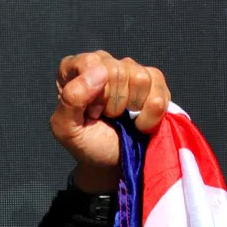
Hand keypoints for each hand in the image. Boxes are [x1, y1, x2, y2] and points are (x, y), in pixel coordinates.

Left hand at [50, 51, 170, 192]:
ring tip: (123, 118)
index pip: (90, 63)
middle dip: (113, 103)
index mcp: (74, 69)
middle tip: (107, 117)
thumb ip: (71, 99)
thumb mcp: (66, 129)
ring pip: (140, 78)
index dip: (93, 92)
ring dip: (132, 108)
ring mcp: (131, 69)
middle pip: (117, 70)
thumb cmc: (88, 143)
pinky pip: (159, 88)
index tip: (90, 112)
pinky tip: (139, 121)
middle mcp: (103, 63)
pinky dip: (151, 113)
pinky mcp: (155, 81)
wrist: (114, 162)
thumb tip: (99, 72)